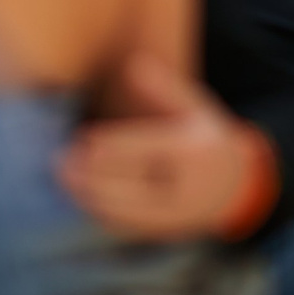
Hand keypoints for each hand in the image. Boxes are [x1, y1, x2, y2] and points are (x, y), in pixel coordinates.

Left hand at [59, 55, 277, 241]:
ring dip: (90, 197)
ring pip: (126, 209)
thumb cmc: (205, 137)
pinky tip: (78, 196)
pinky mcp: (163, 232)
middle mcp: (186, 188)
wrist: (233, 186)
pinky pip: (127, 226)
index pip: (147, 149)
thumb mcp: (195, 107)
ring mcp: (175, 215)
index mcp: (193, 153)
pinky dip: (99, 212)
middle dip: (93, 174)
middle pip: (132, 183)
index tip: (83, 137)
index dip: (113, 144)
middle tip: (60, 161)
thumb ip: (164, 88)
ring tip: (62, 180)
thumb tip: (134, 63)